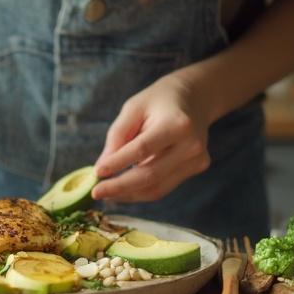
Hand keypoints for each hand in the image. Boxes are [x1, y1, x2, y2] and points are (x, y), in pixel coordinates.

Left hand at [91, 74, 210, 201]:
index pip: (143, 149)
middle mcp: (191, 145)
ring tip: (106, 193)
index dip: (118, 163)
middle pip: (151, 175)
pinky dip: (141, 191)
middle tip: (96, 192)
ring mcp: (197, 159)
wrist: (194, 98)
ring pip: (157, 188)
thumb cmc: (158, 101)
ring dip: (128, 194)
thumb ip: (118, 136)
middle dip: (120, 187)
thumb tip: (102, 167)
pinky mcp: (196, 167)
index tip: (96, 173)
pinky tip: (124, 188)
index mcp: (177, 124)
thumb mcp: (133, 108)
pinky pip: (163, 187)